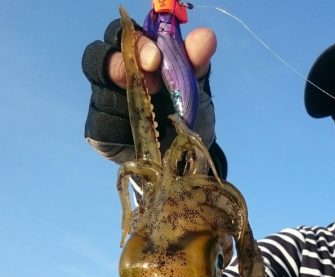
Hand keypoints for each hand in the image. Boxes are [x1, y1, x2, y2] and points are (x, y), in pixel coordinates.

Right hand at [82, 18, 226, 177]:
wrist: (187, 153)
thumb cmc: (185, 110)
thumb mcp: (194, 85)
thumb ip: (196, 61)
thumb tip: (206, 37)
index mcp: (136, 53)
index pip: (125, 35)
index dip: (137, 43)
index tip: (157, 59)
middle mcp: (114, 73)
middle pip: (97, 57)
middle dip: (119, 67)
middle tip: (151, 86)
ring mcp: (104, 102)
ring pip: (99, 94)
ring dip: (123, 105)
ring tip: (152, 120)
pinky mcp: (100, 132)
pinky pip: (101, 127)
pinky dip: (120, 131)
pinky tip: (141, 138)